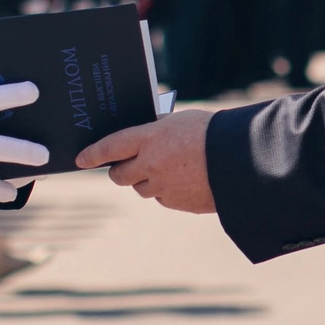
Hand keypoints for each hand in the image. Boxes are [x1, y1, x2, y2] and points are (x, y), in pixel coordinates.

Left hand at [76, 110, 215, 212]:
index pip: (109, 147)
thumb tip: (144, 136)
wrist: (244, 160)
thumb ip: (158, 129)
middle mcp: (150, 165)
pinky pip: (163, 198)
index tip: (80, 159)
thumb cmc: (215, 133)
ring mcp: (163, 187)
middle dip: (120, 171)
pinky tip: (184, 180)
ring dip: (145, 181)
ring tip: (165, 169)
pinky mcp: (177, 203)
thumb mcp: (182, 121)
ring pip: (141, 189)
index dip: (92, 154)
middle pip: (119, 175)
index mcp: (150, 138)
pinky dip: (167, 191)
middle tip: (125, 166)